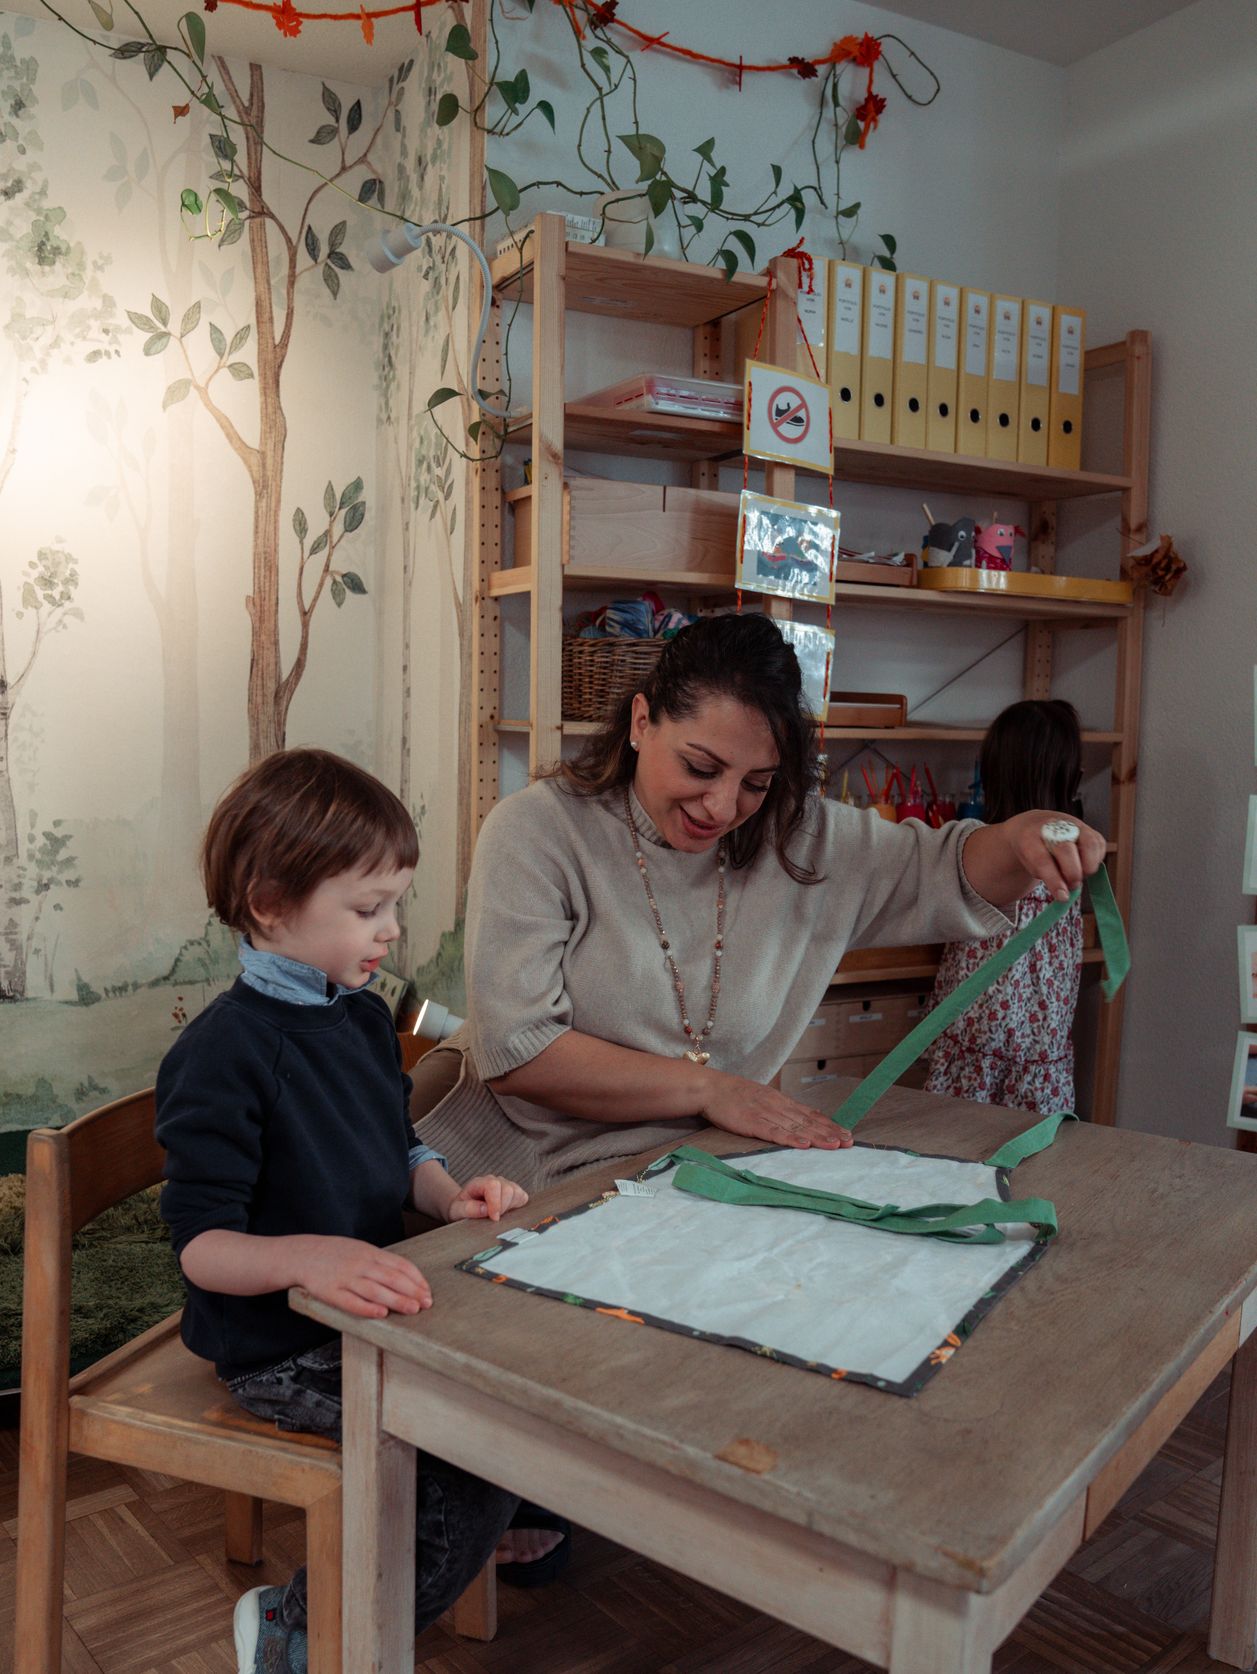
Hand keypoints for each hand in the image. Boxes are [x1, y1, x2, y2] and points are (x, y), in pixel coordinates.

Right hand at [290, 1234, 430, 1319]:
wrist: (302, 1254)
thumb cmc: (335, 1254)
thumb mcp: (361, 1250)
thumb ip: (381, 1262)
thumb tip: (407, 1277)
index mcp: (370, 1253)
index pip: (400, 1265)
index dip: (416, 1279)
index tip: (427, 1291)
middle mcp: (360, 1264)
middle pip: (391, 1278)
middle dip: (412, 1291)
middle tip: (427, 1303)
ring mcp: (345, 1278)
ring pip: (375, 1290)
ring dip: (396, 1300)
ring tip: (412, 1309)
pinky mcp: (330, 1292)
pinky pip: (351, 1302)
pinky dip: (367, 1308)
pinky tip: (380, 1314)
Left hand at [445, 1175, 529, 1222]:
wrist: (464, 1208)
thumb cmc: (460, 1209)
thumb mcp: (457, 1211)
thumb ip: (468, 1209)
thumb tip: (485, 1209)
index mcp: (479, 1183)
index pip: (493, 1186)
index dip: (496, 1203)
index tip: (494, 1218)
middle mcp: (494, 1180)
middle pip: (508, 1189)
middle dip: (503, 1207)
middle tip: (494, 1219)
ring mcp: (505, 1185)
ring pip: (517, 1192)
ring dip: (510, 1207)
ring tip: (499, 1215)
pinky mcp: (514, 1192)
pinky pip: (522, 1197)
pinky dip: (518, 1206)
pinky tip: (507, 1213)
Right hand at [698, 1071, 852, 1149]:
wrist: (710, 1088)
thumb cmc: (733, 1094)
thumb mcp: (761, 1097)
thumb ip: (778, 1109)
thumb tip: (796, 1120)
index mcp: (779, 1100)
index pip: (809, 1114)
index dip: (829, 1124)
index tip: (846, 1133)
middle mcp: (777, 1105)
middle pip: (808, 1121)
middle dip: (830, 1132)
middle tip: (849, 1142)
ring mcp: (765, 1113)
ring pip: (796, 1127)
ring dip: (817, 1137)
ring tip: (834, 1145)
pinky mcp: (751, 1122)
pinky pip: (774, 1132)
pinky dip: (790, 1138)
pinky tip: (803, 1144)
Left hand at [999, 809, 1105, 902]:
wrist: (1035, 826)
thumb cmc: (1033, 850)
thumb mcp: (1030, 864)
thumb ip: (1047, 876)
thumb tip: (1066, 893)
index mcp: (1030, 837)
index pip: (1042, 860)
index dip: (1054, 880)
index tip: (1062, 896)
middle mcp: (1052, 827)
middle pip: (1066, 849)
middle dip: (1073, 872)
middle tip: (1073, 886)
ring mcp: (1072, 824)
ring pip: (1089, 844)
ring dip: (1089, 866)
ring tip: (1081, 875)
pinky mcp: (1087, 827)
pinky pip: (1099, 844)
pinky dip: (1096, 859)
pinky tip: (1085, 865)